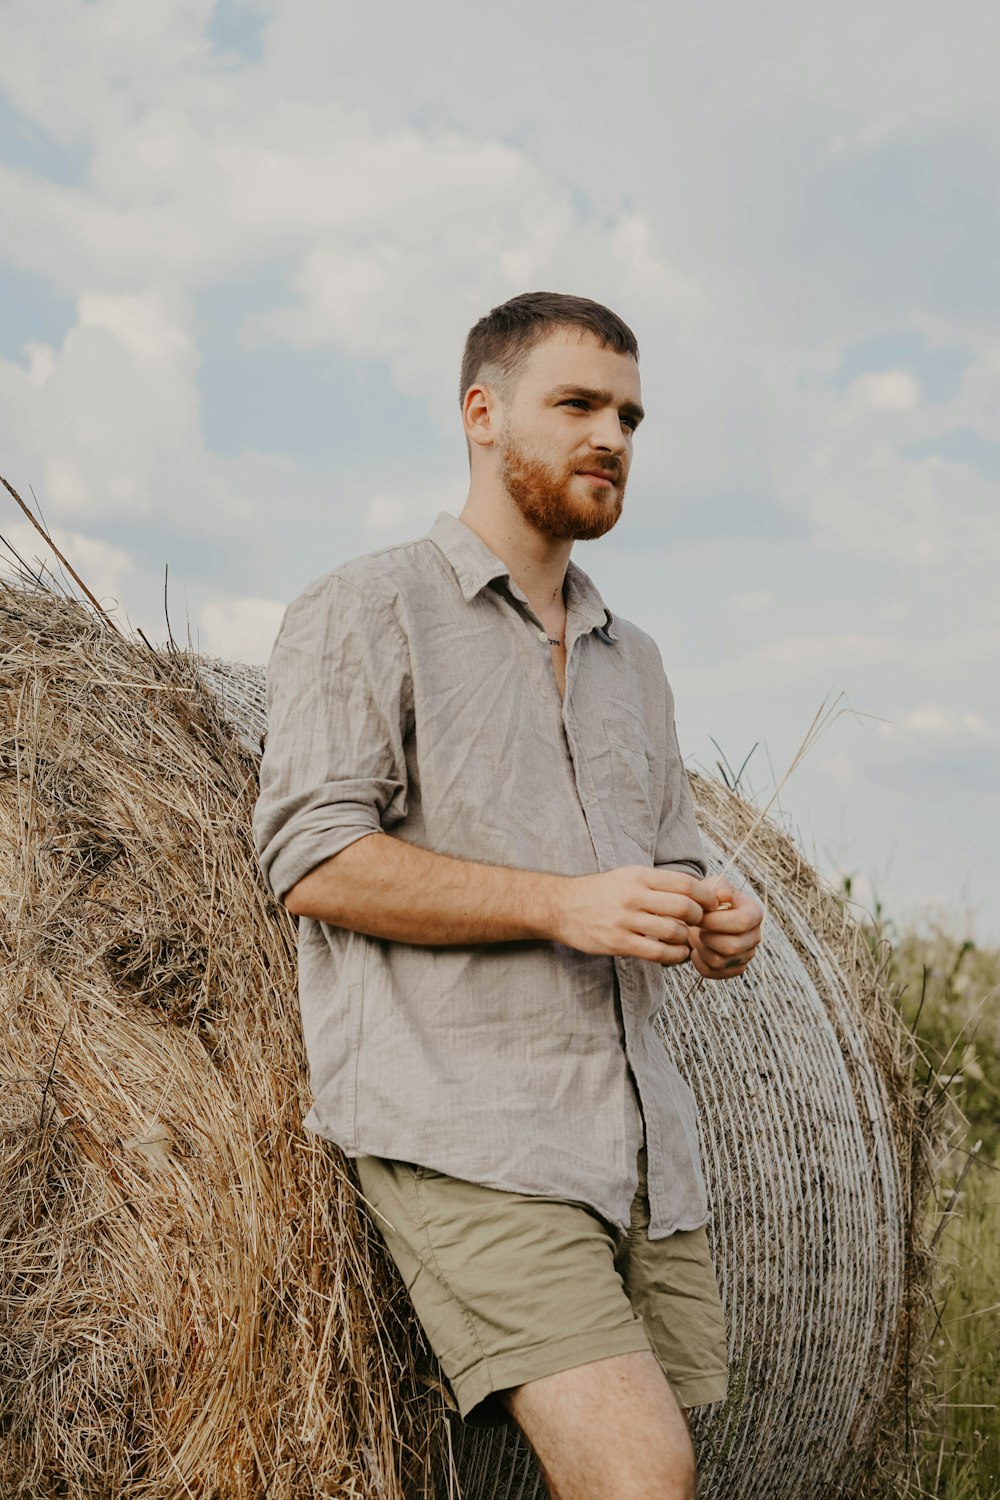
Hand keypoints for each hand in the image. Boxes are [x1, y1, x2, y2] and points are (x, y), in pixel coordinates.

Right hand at [553, 867, 720, 965]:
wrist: (561, 906)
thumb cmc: (599, 892)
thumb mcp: (627, 876)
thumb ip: (656, 883)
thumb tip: (693, 890)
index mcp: (639, 876)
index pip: (685, 884)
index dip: (705, 896)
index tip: (710, 905)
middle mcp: (633, 896)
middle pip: (685, 907)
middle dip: (700, 918)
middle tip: (700, 924)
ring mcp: (625, 920)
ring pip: (674, 932)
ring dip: (687, 939)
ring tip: (686, 941)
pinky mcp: (618, 943)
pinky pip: (657, 953)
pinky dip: (674, 956)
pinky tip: (676, 954)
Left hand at [686, 881, 763, 980]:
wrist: (705, 916)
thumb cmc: (710, 900)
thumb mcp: (712, 886)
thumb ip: (717, 888)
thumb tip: (722, 896)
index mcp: (754, 914)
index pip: (741, 922)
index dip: (716, 921)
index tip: (698, 916)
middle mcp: (754, 937)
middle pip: (731, 947)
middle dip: (706, 937)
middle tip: (694, 927)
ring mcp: (746, 955)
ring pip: (719, 962)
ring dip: (700, 948)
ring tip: (694, 935)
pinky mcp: (734, 969)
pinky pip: (713, 973)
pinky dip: (698, 962)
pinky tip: (695, 949)